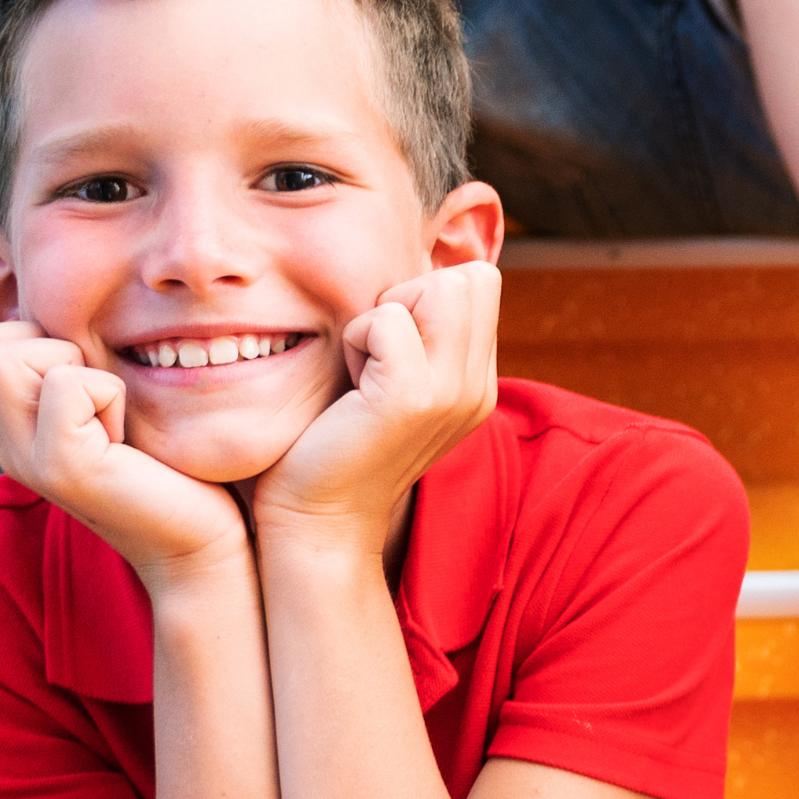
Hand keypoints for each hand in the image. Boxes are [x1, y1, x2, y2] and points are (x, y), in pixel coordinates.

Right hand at [0, 324, 249, 581]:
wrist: (202, 543)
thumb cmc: (171, 467)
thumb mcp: (111, 405)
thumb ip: (73, 364)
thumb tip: (57, 303)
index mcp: (11, 427)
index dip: (30, 340)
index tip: (88, 386)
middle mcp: (5, 445)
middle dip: (47, 348)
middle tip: (99, 400)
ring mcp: (25, 460)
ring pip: (7, 357)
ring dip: (77, 368)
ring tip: (111, 418)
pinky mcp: (62, 469)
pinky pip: (68, 384)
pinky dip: (109, 393)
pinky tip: (127, 439)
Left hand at [251, 263, 500, 547]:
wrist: (319, 520)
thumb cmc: (334, 446)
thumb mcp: (392, 386)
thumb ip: (417, 340)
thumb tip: (411, 280)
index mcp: (477, 383)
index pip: (479, 284)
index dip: (425, 296)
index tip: (387, 350)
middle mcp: (478, 387)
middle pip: (472, 278)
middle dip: (412, 296)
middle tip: (375, 354)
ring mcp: (454, 392)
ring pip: (442, 287)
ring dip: (387, 313)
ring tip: (365, 367)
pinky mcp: (414, 397)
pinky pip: (387, 318)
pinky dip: (357, 337)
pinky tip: (349, 386)